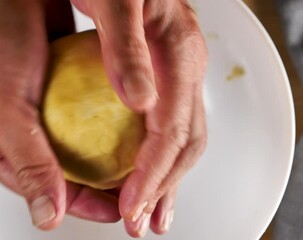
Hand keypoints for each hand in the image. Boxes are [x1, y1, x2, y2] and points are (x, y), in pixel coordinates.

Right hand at [0, 0, 119, 229]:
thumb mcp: (3, 110)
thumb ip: (28, 162)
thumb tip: (47, 214)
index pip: (39, 187)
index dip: (77, 203)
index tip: (113, 209)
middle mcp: (16, 128)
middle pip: (61, 169)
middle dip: (95, 183)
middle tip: (130, 191)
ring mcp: (40, 105)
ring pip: (76, 142)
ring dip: (103, 154)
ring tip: (135, 166)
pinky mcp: (60, 83)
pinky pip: (87, 111)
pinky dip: (106, 122)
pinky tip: (129, 129)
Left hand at [71, 0, 207, 236]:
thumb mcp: (116, 1)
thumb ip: (125, 47)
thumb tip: (139, 101)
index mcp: (178, 54)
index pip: (172, 130)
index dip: (153, 173)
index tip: (130, 204)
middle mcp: (185, 67)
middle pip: (186, 142)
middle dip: (164, 188)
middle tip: (141, 222)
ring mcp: (178, 73)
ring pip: (184, 138)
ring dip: (169, 181)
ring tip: (153, 212)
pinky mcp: (165, 75)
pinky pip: (172, 124)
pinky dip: (162, 157)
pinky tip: (148, 172)